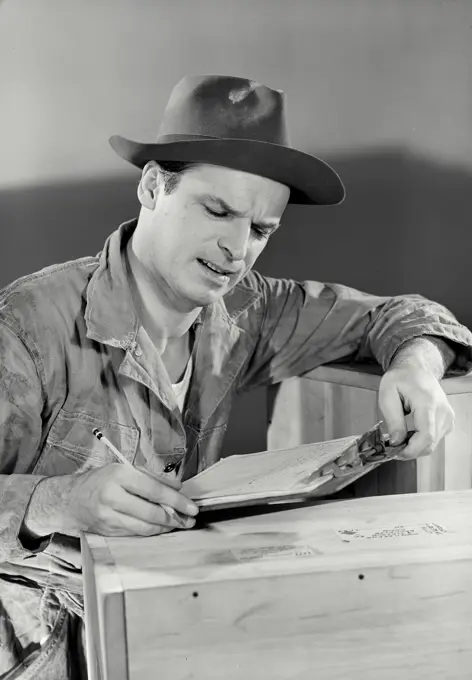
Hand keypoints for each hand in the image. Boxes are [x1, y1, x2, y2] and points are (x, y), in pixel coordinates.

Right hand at [24, 463, 198, 538]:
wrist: (71, 499)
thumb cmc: (101, 480)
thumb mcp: (124, 469)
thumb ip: (151, 477)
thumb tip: (176, 488)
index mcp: (119, 476)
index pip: (155, 490)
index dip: (176, 500)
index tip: (191, 506)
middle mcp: (113, 497)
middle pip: (152, 512)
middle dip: (175, 517)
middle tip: (190, 519)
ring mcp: (109, 517)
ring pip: (145, 526)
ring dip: (166, 527)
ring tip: (179, 523)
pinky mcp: (109, 531)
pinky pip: (136, 533)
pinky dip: (152, 531)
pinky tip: (161, 527)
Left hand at [378, 367, 454, 458]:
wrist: (416, 369)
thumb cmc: (400, 379)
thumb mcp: (388, 395)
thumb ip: (393, 420)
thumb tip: (397, 442)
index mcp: (427, 402)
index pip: (426, 435)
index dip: (412, 449)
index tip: (396, 453)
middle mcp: (442, 410)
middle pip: (430, 443)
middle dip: (410, 450)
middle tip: (393, 447)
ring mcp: (448, 416)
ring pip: (433, 444)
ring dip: (415, 446)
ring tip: (400, 437)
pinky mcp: (448, 420)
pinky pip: (436, 439)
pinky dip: (422, 441)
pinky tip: (411, 433)